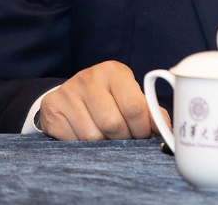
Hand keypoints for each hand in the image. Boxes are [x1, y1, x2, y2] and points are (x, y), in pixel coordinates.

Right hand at [37, 61, 168, 140]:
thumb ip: (150, 112)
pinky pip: (73, 140)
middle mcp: (89, 78)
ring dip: (103, 144)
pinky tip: (85, 134)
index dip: (142, 129)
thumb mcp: (129, 96)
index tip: (142, 135)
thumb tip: (165, 128)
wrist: (71, 94)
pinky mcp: (52, 108)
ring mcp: (68, 92)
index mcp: (114, 71)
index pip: (135, 107)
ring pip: (92, 136)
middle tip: (124, 139)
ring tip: (105, 136)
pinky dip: (83, 145)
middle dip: (123, 138)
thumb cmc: (109, 97)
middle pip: (113, 124)